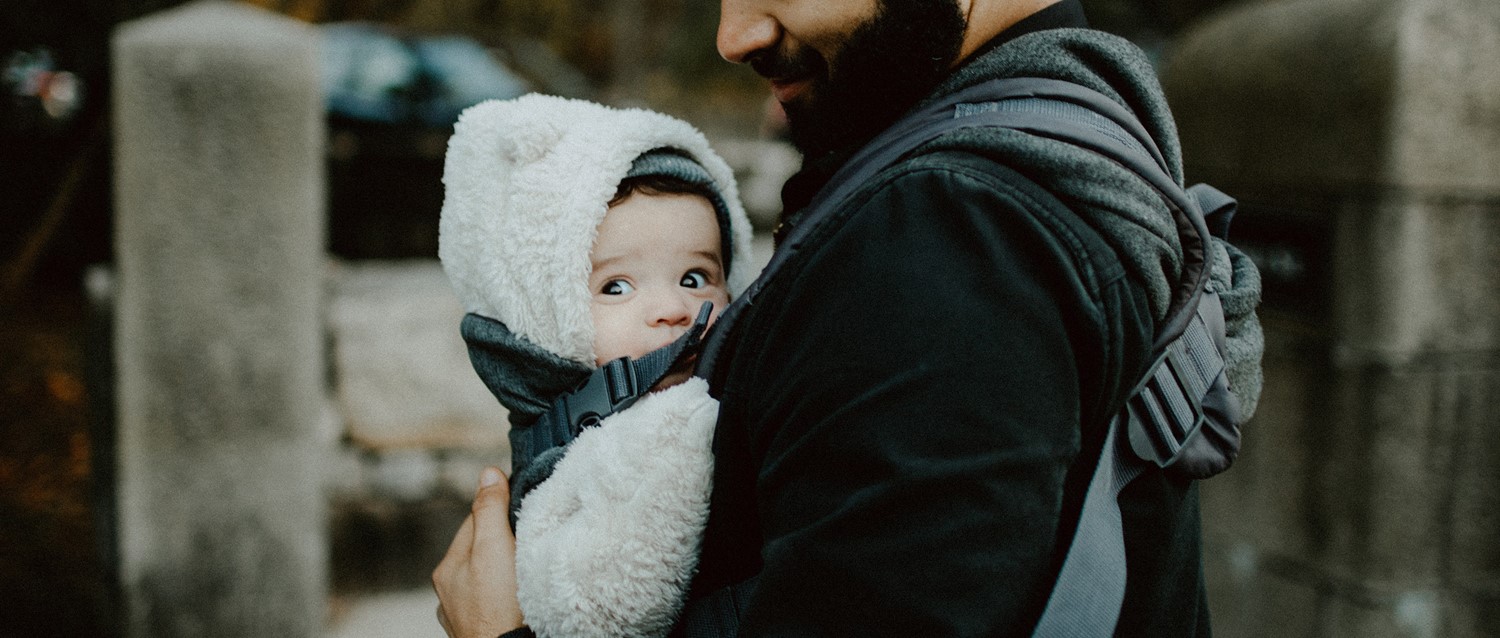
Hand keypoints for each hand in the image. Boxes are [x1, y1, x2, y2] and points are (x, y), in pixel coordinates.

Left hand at [433, 467, 524, 637]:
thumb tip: (487, 473)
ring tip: (526, 570)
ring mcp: (462, 612)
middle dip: (502, 541)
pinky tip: (517, 598)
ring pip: (485, 577)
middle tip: (529, 541)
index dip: (501, 510)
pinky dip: (503, 596)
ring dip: (503, 570)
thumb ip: (490, 510)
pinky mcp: (479, 628)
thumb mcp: (495, 547)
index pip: (475, 520)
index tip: (524, 509)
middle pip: (479, 549)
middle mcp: (449, 589)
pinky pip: (491, 602)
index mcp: (448, 565)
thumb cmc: (500, 606)